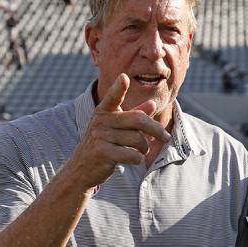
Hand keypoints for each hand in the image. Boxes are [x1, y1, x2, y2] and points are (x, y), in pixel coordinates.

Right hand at [65, 74, 168, 189]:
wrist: (81, 169)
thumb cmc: (103, 146)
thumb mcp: (115, 128)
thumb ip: (133, 116)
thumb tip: (151, 104)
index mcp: (103, 112)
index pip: (112, 97)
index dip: (118, 88)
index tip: (124, 77)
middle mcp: (100, 121)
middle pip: (139, 120)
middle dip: (156, 130)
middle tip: (166, 137)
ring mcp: (100, 136)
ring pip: (138, 140)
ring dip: (144, 148)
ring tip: (139, 151)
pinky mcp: (102, 152)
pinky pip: (132, 155)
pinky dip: (138, 159)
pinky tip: (132, 160)